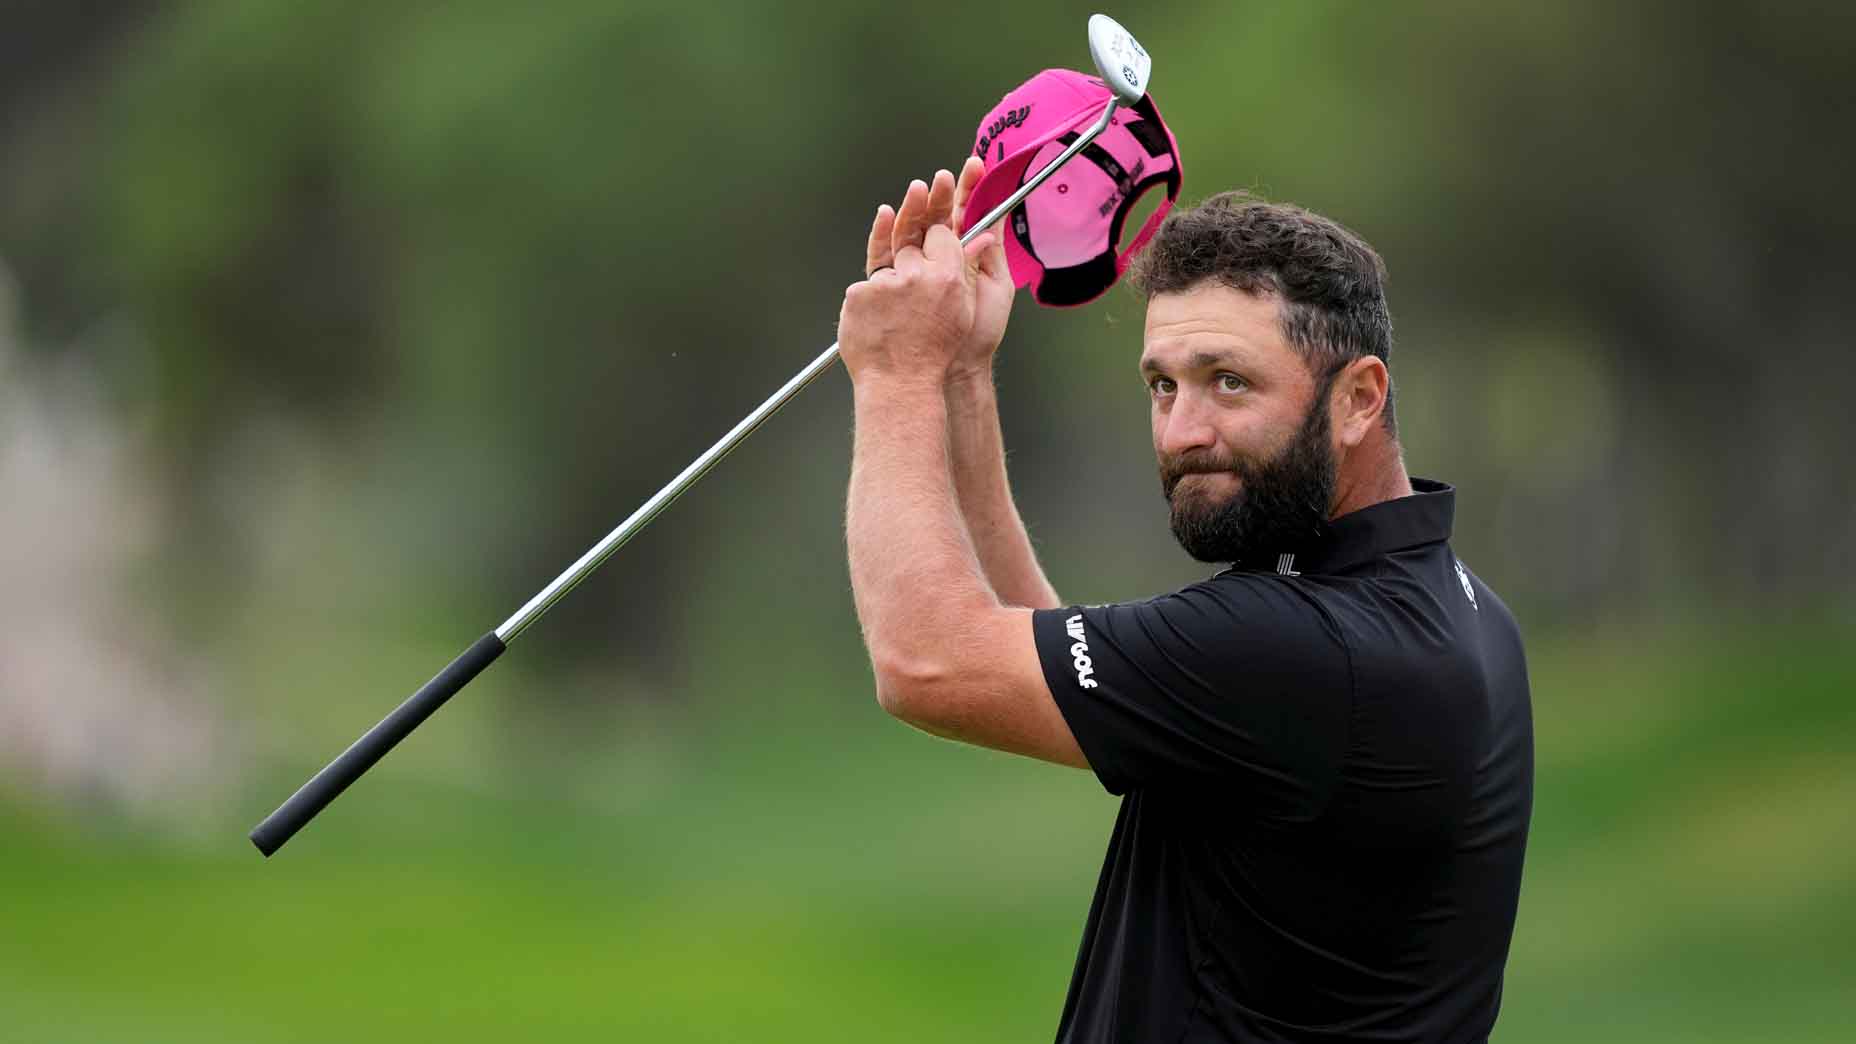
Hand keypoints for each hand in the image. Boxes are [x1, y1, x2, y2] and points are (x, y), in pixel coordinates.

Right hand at [861, 159, 1014, 383]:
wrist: (956, 365)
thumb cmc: (979, 332)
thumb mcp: (997, 288)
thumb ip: (991, 254)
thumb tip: (992, 223)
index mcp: (965, 254)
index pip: (967, 214)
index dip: (970, 190)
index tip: (976, 166)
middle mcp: (939, 258)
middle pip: (936, 217)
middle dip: (939, 195)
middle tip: (942, 178)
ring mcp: (915, 268)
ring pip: (910, 230)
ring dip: (913, 209)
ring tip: (917, 190)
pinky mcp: (892, 281)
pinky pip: (884, 253)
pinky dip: (883, 233)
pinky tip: (886, 215)